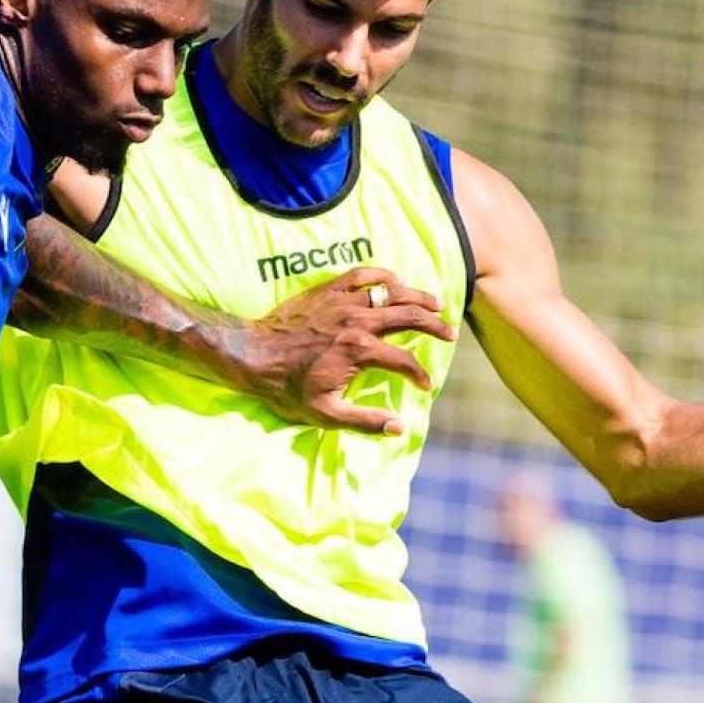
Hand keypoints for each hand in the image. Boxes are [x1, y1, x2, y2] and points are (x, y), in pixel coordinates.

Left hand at [229, 267, 457, 435]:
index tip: (425, 385)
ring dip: (418, 298)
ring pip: (392, 291)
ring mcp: (343, 301)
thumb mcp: (326, 414)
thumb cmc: (288, 387)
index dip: (420, 374)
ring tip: (437, 304)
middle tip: (450, 333)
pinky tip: (397, 282)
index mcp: (359, 351)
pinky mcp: (329, 288)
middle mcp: (356, 321)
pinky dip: (385, 276)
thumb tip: (400, 428)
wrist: (254, 354)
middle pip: (408, 317)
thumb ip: (365, 422)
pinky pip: (364, 274)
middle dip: (434, 325)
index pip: (404, 361)